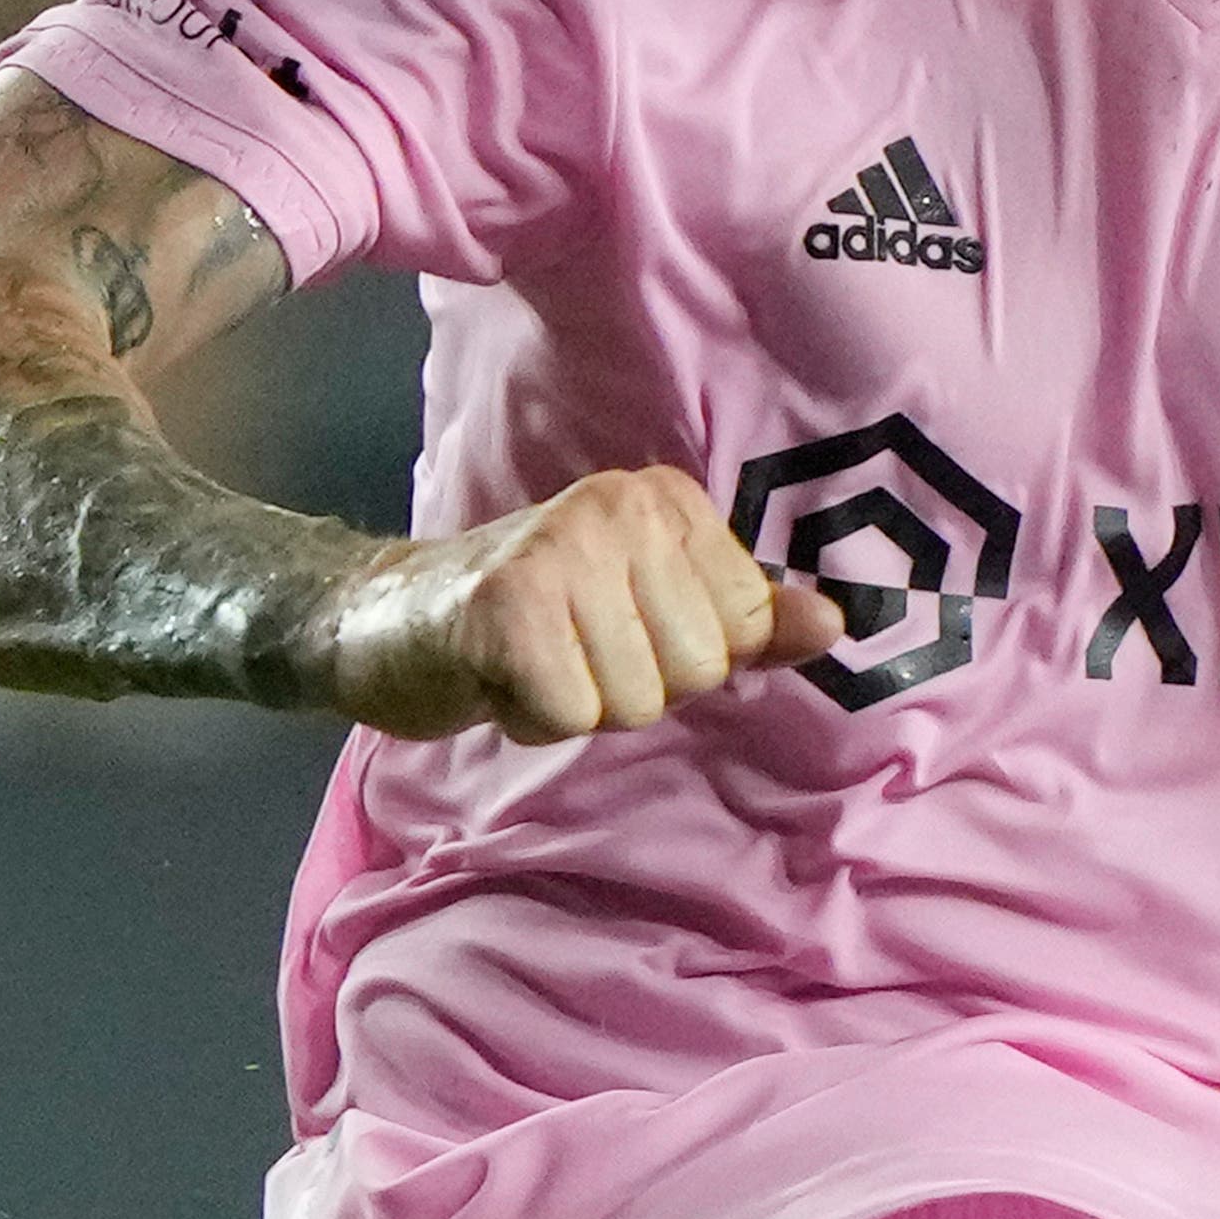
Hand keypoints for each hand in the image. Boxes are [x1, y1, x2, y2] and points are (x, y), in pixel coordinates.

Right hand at [311, 466, 783, 744]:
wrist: (382, 619)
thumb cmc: (527, 620)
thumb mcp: (648, 609)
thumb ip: (746, 618)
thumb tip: (837, 625)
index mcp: (667, 499)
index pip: (745, 630)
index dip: (680, 660)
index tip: (612, 631)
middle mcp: (620, 505)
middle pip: (697, 669)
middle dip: (630, 689)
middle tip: (565, 652)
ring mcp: (563, 548)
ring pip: (635, 700)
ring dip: (577, 706)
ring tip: (531, 663)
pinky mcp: (508, 606)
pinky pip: (571, 715)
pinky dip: (530, 719)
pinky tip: (498, 678)